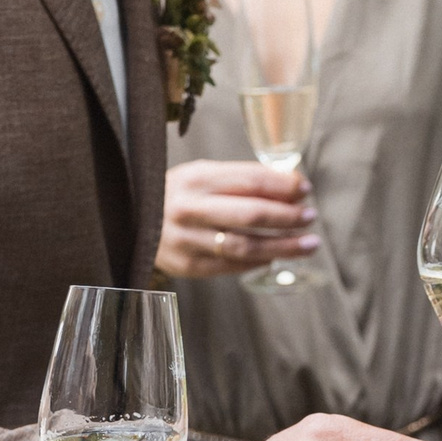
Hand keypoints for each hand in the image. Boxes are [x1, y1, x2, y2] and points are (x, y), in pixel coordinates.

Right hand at [157, 160, 316, 278]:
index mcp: (196, 179)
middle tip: (310, 217)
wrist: (131, 221)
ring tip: (308, 244)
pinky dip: (258, 261)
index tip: (305, 189)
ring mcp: (188, 240)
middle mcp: (190, 209)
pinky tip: (275, 256)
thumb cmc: (177, 194)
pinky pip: (232, 265)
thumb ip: (241, 179)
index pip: (250, 181)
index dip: (283, 185)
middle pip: (251, 214)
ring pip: (246, 246)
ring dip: (283, 246)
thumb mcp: (202, 175)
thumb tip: (291, 185)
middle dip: (288, 216)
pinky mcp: (188, 265)